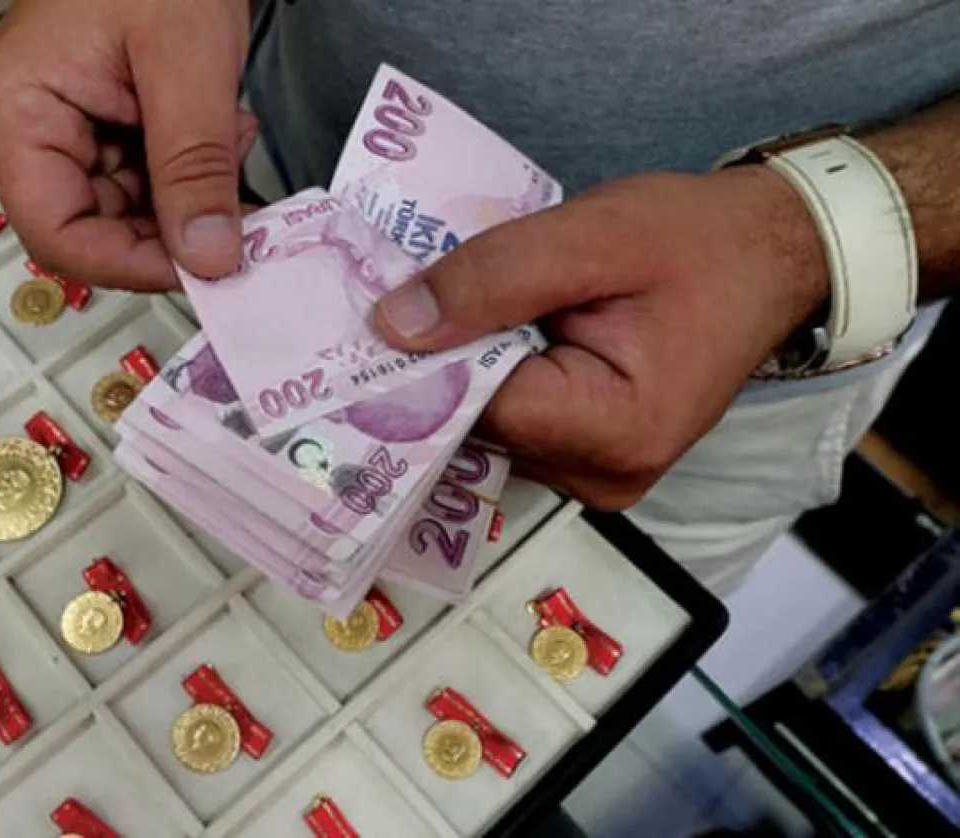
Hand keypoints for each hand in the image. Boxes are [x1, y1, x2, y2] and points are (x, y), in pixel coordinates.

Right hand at [0, 0, 255, 290]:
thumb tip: (207, 258)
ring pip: (124, 213)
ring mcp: (54, 133)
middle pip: (94, 230)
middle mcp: (21, 134)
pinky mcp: (89, 129)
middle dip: (174, 224)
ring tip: (228, 135)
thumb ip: (194, 167)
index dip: (132, 266)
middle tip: (238, 198)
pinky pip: (137, 182)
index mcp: (15, 116)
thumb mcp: (186, 65)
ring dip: (188, 195)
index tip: (205, 268)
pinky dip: (186, 172)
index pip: (58, 236)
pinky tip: (216, 130)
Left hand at [373, 169, 829, 509]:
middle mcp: (601, 476)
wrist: (771, 255)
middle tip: (388, 295)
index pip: (477, 406)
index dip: (422, 358)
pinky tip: (478, 328)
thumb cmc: (697, 240)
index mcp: (614, 432)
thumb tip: (392, 325)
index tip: (372, 308)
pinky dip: (489, 374)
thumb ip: (493, 277)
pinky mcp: (584, 457)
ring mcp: (593, 475)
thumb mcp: (595, 235)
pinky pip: (511, 420)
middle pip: (475, 424)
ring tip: (442, 302)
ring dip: (460, 366)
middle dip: (436, 361)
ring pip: (485, 424)